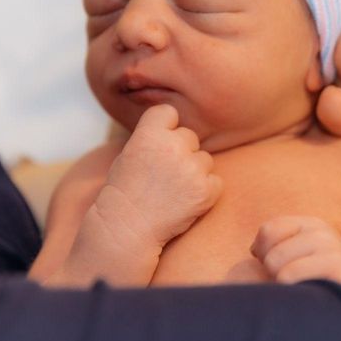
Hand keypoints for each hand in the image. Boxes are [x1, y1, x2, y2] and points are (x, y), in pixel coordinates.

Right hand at [104, 104, 221, 246]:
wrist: (127, 228)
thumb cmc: (124, 192)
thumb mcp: (128, 153)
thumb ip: (152, 137)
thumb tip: (173, 126)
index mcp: (149, 134)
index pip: (168, 112)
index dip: (165, 127)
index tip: (159, 143)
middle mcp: (172, 147)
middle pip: (189, 136)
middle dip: (182, 152)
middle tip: (165, 174)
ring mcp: (191, 169)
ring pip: (204, 159)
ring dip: (194, 172)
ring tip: (173, 190)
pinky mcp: (206, 190)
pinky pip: (216, 181)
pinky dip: (205, 191)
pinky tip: (185, 201)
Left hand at [251, 216, 340, 284]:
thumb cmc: (326, 273)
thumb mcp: (306, 249)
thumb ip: (279, 242)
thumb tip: (252, 250)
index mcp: (312, 224)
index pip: (268, 230)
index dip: (262, 251)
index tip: (274, 264)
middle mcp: (322, 232)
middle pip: (270, 252)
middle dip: (272, 272)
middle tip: (290, 281)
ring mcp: (331, 249)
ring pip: (277, 267)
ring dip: (282, 285)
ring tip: (299, 287)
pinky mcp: (337, 269)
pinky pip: (290, 278)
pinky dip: (291, 290)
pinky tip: (307, 292)